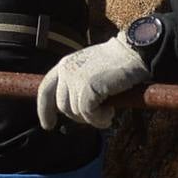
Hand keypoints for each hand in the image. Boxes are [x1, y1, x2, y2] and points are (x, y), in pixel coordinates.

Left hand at [37, 34, 151, 129]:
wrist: (133, 52)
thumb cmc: (116, 62)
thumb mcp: (89, 70)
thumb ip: (77, 84)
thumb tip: (73, 111)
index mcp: (64, 65)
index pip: (45, 91)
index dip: (44, 111)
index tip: (48, 125)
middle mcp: (66, 71)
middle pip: (62, 107)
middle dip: (79, 116)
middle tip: (98, 114)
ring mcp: (75, 79)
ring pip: (76, 113)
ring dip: (93, 118)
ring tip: (109, 109)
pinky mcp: (87, 87)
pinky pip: (88, 114)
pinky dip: (100, 119)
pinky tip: (110, 112)